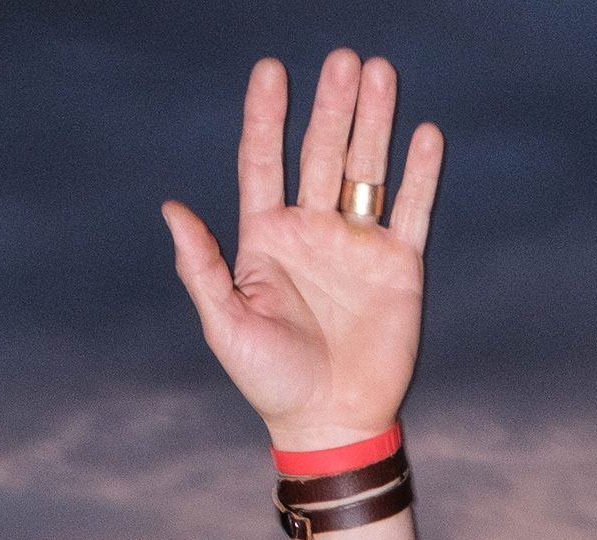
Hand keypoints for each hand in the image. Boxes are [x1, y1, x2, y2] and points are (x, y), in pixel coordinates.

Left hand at [162, 55, 442, 448]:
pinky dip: (420, 174)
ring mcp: (357, 244)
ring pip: (367, 168)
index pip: (263, 160)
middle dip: (333, 105)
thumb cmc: (270, 381)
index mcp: (266, 238)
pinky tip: (424, 136)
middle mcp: (312, 230)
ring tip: (381, 74)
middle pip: (322, 151)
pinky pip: (412, 210)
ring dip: (375, 122)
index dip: (265, 116)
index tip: (271, 70)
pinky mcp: (398, 265)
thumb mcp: (225, 326)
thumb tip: (171, 210)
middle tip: (345, 59)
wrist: (330, 423)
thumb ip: (202, 267)